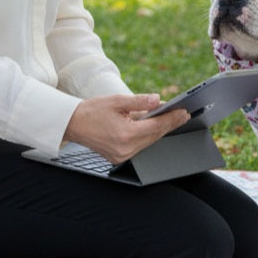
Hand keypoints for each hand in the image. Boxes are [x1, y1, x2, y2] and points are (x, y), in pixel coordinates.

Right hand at [64, 94, 189, 163]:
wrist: (73, 124)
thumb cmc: (93, 110)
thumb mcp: (117, 101)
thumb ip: (139, 101)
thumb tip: (157, 99)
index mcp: (125, 135)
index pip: (155, 126)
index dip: (171, 119)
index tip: (184, 112)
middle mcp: (125, 149)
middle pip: (154, 136)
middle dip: (169, 124)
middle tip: (183, 114)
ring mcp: (122, 156)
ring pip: (149, 142)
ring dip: (160, 130)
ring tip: (174, 119)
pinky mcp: (119, 158)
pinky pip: (140, 146)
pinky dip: (149, 136)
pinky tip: (156, 127)